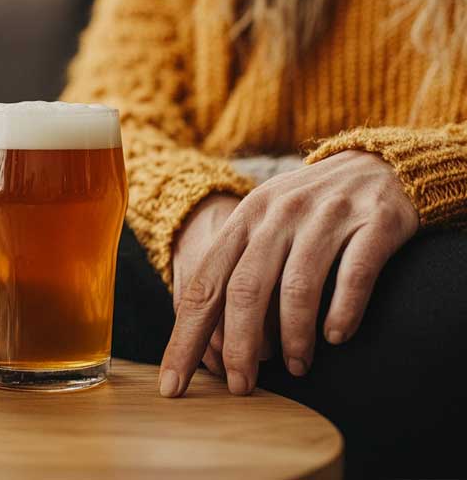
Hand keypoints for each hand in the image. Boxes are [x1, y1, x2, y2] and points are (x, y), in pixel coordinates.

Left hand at [159, 150, 418, 397]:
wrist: (378, 164)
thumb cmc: (309, 211)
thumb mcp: (263, 226)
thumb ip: (236, 272)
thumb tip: (210, 344)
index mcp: (244, 220)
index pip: (204, 286)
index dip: (185, 338)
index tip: (173, 384)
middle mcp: (278, 215)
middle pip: (245, 289)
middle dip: (239, 347)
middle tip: (242, 386)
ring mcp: (325, 217)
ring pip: (298, 286)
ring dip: (294, 337)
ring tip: (297, 366)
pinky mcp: (374, 222)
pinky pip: (354, 274)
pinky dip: (343, 311)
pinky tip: (337, 336)